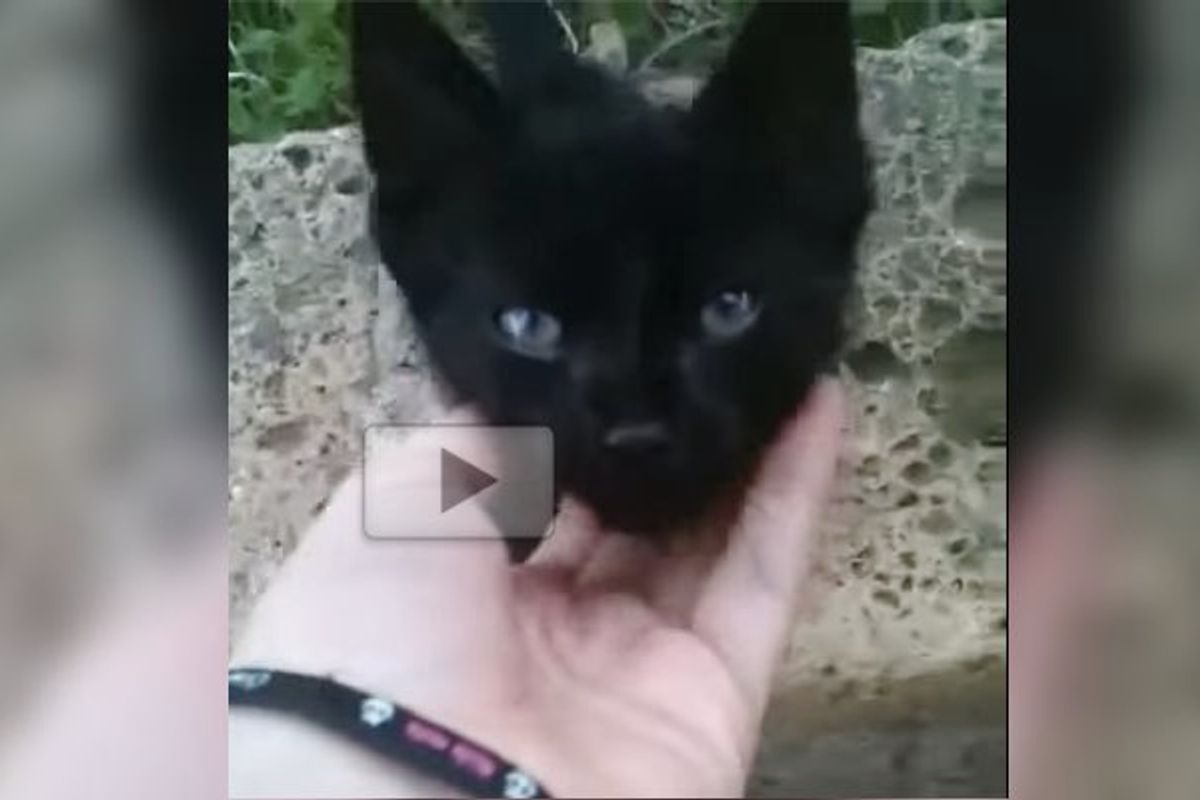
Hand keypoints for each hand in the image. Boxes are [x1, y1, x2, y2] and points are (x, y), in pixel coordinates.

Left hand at [229, 379, 844, 798]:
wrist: (416, 793)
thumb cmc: (373, 631)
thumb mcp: (389, 504)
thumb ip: (466, 438)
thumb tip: (518, 383)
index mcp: (458, 588)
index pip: (536, 494)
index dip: (580, 431)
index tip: (620, 354)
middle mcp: (547, 629)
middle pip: (628, 519)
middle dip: (665, 441)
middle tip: (707, 351)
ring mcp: (634, 665)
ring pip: (706, 541)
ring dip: (745, 451)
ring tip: (775, 357)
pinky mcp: (711, 698)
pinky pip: (761, 582)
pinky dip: (797, 496)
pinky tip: (817, 408)